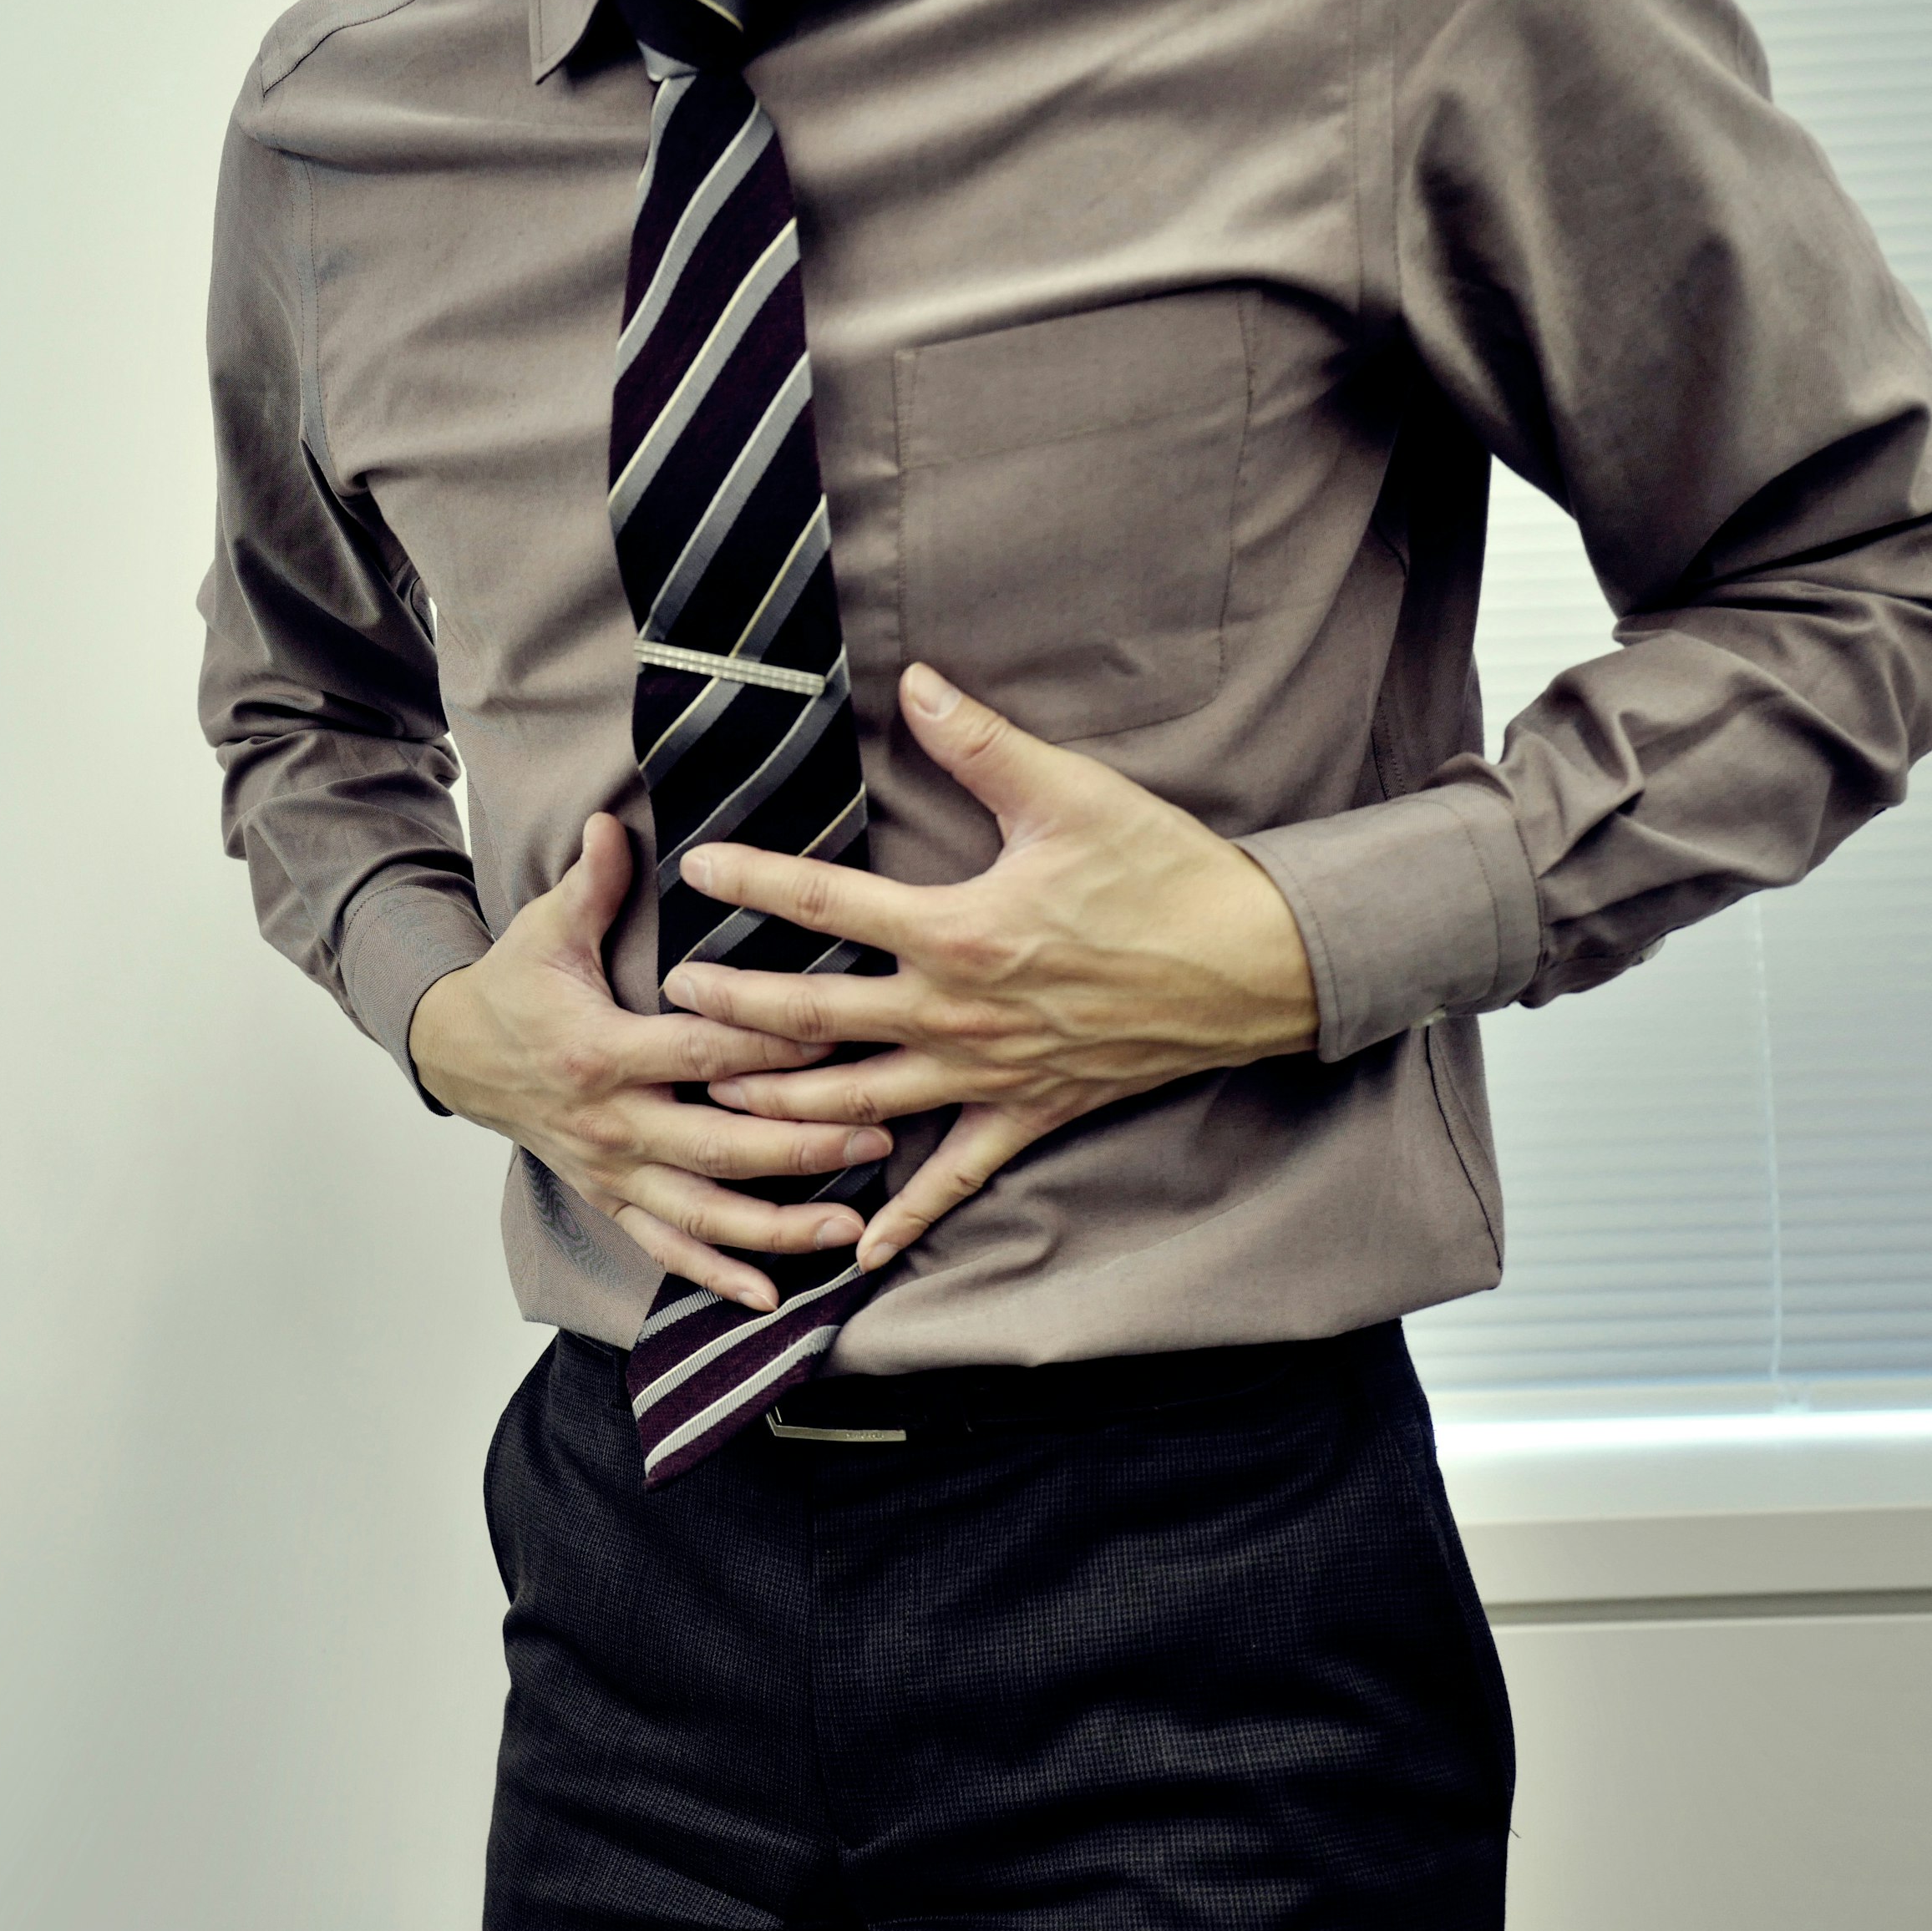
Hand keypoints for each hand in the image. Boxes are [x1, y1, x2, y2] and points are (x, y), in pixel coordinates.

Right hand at [409, 813, 895, 1313]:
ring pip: (702, 1213)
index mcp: (600, 1050)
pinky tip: (774, 1296)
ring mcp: (611, 1170)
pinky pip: (667, 1249)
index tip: (839, 1030)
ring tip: (851, 1226)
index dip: (769, 1043)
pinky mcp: (610, 1199)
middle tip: (880, 1133)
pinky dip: (718, 1277)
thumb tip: (616, 821)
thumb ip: (593, 882)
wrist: (456, 1055)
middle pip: (719, 1144)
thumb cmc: (516, 986)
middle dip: (802, 1144)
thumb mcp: (545, 928)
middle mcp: (610, 1122)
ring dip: (778, 1226)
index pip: (701, 1050)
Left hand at [667, 662, 1318, 1272]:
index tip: (695, 870)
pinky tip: (856, 1249)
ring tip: (717, 1102)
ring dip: (785, 1108)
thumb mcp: (1071, 793)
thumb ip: (980, 744)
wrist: (1257, 965)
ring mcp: (990, 1073)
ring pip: (861, 1105)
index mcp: (957, 930)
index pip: (827, 903)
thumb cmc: (1166, 872)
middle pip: (818, 1018)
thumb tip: (915, 682)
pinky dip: (906, 1216)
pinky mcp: (1029, 1112)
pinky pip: (957, 1176)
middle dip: (737, 1010)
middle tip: (674, 999)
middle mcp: (958, 1013)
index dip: (753, 882)